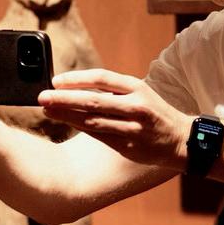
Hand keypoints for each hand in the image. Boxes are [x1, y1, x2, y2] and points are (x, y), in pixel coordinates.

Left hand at [37, 69, 193, 169]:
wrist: (181, 140)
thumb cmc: (155, 113)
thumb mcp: (141, 94)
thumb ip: (114, 91)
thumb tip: (77, 87)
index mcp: (137, 88)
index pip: (102, 78)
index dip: (77, 78)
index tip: (56, 80)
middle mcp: (136, 106)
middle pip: (93, 100)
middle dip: (64, 98)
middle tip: (42, 97)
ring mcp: (132, 128)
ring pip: (93, 121)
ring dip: (67, 116)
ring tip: (47, 111)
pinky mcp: (128, 146)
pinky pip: (99, 136)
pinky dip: (82, 128)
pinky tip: (67, 123)